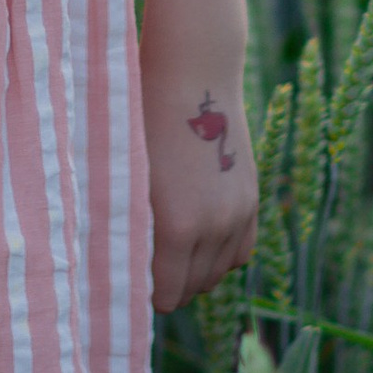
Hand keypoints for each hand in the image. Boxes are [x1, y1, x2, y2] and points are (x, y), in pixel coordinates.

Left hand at [143, 60, 258, 312]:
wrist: (193, 76)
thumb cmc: (143, 121)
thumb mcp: (127, 180)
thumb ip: (128, 230)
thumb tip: (121, 271)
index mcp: (177, 227)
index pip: (167, 296)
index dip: (146, 294)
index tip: (130, 281)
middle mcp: (214, 228)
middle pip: (194, 289)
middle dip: (170, 286)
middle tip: (145, 269)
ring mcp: (238, 214)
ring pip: (219, 274)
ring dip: (196, 272)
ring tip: (170, 254)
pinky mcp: (251, 199)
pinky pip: (241, 251)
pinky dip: (221, 255)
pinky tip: (199, 240)